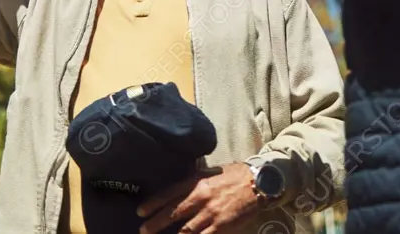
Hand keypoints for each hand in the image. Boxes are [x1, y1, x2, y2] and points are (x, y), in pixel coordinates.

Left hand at [137, 163, 259, 233]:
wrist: (258, 182)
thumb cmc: (234, 175)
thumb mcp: (210, 171)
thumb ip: (193, 178)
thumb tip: (178, 184)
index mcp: (196, 181)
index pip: (169, 193)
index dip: (153, 203)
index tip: (140, 211)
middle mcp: (200, 197)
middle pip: (173, 213)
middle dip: (155, 223)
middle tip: (143, 230)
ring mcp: (210, 213)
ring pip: (185, 230)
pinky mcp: (221, 226)